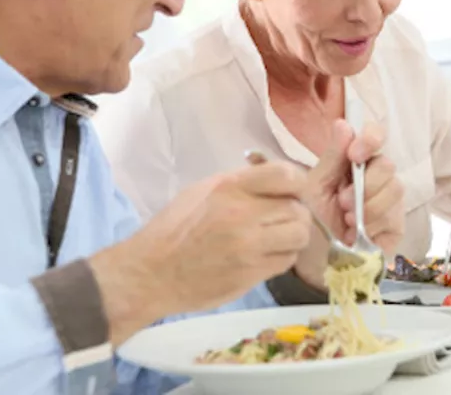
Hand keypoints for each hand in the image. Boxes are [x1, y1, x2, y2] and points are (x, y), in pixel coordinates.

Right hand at [91, 161, 310, 341]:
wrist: (151, 273)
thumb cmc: (174, 228)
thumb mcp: (202, 191)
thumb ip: (241, 183)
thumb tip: (275, 180)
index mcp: (230, 188)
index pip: (286, 175)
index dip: (296, 183)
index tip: (291, 191)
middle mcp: (243, 215)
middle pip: (298, 208)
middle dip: (295, 212)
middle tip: (281, 219)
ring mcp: (249, 247)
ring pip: (299, 236)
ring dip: (293, 236)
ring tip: (278, 238)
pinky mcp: (251, 274)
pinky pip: (287, 261)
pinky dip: (282, 256)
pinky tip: (266, 255)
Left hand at [295, 119, 404, 286]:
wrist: (313, 262)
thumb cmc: (311, 222)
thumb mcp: (314, 188)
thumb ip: (331, 158)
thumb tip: (343, 124)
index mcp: (354, 163)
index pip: (376, 136)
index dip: (371, 138)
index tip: (355, 153)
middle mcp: (375, 178)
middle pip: (387, 164)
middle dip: (364, 183)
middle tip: (343, 202)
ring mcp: (389, 201)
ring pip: (395, 188)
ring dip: (368, 205)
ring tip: (347, 220)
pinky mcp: (396, 225)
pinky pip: (395, 215)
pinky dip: (373, 224)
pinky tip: (358, 234)